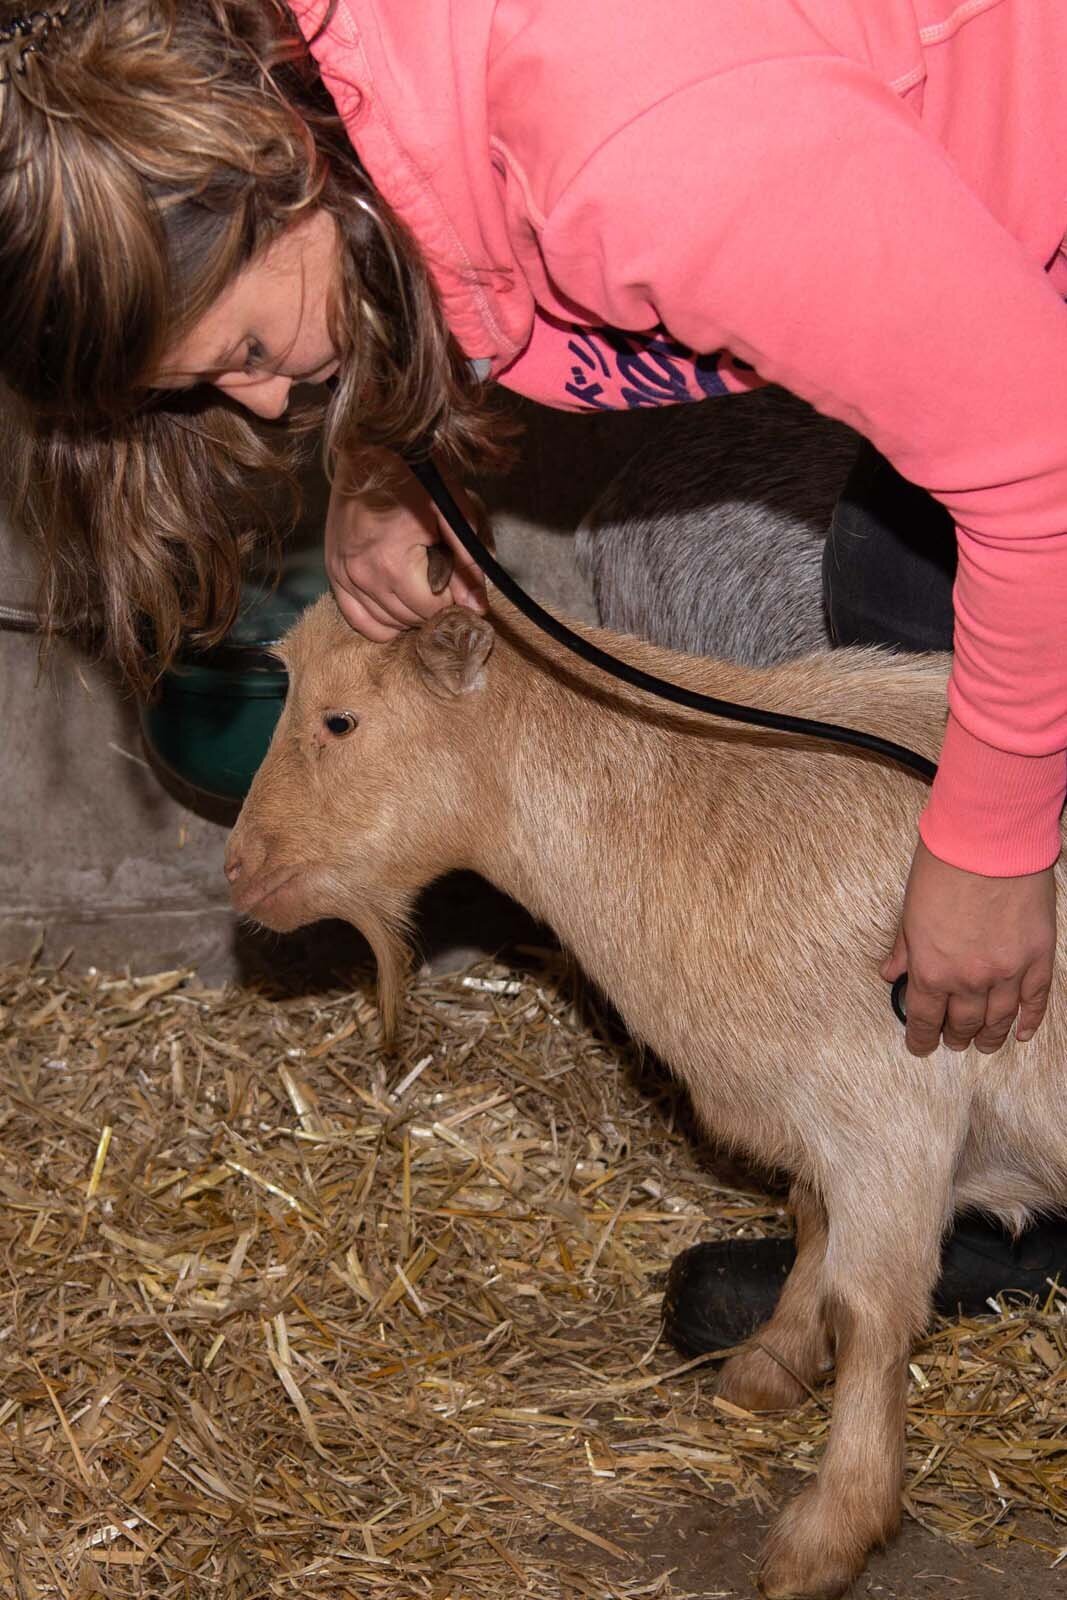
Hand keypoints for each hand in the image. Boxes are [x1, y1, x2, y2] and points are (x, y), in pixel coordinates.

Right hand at [326, 449, 486, 640]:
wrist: (370, 446)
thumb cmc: (414, 473)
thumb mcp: (452, 511)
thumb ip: (467, 561)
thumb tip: (476, 607)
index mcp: (391, 563)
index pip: (433, 609)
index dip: (454, 598)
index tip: (459, 576)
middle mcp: (361, 575)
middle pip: (410, 618)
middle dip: (433, 604)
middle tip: (443, 576)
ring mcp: (343, 575)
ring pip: (387, 623)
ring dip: (410, 613)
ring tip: (422, 583)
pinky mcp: (333, 572)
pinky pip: (357, 619)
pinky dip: (380, 620)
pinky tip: (397, 603)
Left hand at [881, 839, 1055, 1055]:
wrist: (988, 840)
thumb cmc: (942, 868)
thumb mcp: (910, 911)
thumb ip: (904, 949)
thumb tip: (892, 974)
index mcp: (932, 969)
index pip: (925, 1019)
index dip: (921, 1038)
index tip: (920, 1046)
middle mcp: (969, 979)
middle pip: (964, 1024)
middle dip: (956, 1037)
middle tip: (953, 1042)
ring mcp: (1007, 971)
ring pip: (999, 1019)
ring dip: (990, 1037)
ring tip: (984, 1045)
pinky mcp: (1037, 957)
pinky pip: (1035, 1000)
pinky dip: (1028, 1020)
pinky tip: (1020, 1033)